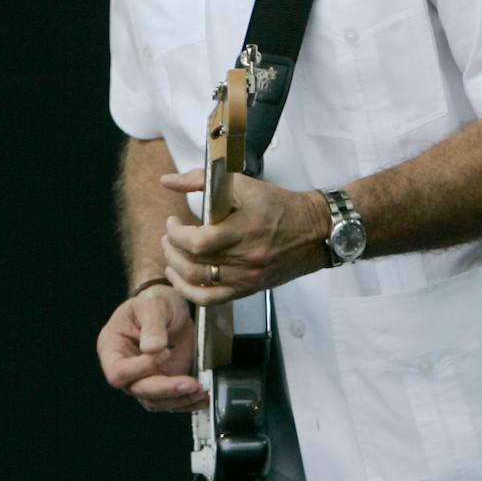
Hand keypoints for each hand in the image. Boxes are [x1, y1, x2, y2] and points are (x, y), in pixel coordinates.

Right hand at [97, 286, 204, 411]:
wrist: (172, 307)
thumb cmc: (154, 302)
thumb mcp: (152, 305)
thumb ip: (152, 325)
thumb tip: (152, 349)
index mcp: (112, 348)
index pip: (118, 371)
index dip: (140, 368)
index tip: (164, 352)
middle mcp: (126, 369)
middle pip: (139, 390)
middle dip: (165, 390)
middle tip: (189, 383)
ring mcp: (146, 378)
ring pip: (156, 401)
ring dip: (179, 399)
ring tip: (200, 389)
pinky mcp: (165, 383)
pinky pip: (173, 401)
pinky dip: (188, 402)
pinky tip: (202, 397)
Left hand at [159, 170, 329, 304]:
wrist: (314, 231)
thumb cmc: (277, 205)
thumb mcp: (241, 184)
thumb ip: (200, 180)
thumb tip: (167, 181)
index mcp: (244, 229)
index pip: (198, 242)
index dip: (176, 234)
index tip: (172, 222)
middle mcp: (245, 258)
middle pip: (194, 263)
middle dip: (172, 248)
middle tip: (168, 236)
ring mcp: (247, 277)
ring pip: (198, 282)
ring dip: (176, 268)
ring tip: (171, 252)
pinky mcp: (248, 289)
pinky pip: (211, 300)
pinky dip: (188, 291)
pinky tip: (179, 278)